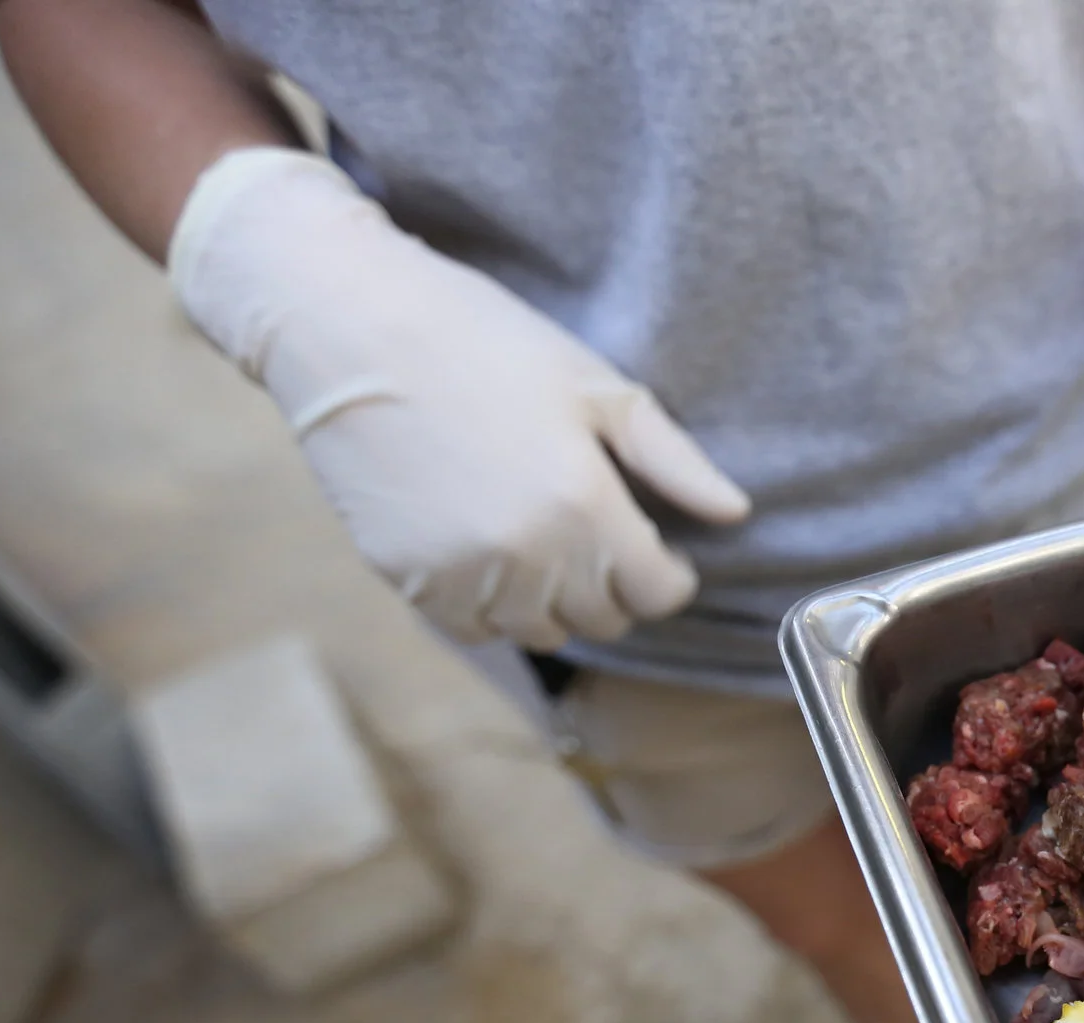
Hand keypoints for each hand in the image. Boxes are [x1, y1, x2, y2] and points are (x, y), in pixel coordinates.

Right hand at [168, 148, 746, 649]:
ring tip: (538, 535)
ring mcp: (463, 577)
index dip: (668, 570)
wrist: (348, 328)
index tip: (657, 543)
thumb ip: (673, 459)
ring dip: (552, 600)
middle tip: (593, 529)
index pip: (660, 594)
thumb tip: (735, 513)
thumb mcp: (595, 385)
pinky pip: (476, 629)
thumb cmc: (483, 341)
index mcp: (584, 508)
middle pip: (603, 619)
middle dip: (612, 584)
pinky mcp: (409, 584)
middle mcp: (527, 558)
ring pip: (540, 631)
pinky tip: (486, 546)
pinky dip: (492, 604)